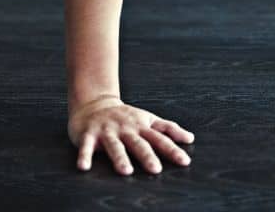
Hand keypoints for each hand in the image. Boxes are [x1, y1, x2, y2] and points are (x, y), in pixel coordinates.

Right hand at [67, 95, 194, 174]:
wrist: (93, 103)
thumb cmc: (124, 116)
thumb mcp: (148, 118)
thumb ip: (167, 129)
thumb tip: (190, 138)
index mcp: (141, 126)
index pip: (160, 138)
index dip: (172, 149)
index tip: (184, 161)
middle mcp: (125, 128)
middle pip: (138, 143)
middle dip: (147, 156)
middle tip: (156, 169)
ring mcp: (107, 131)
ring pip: (115, 146)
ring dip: (120, 158)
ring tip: (126, 171)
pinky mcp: (88, 135)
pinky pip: (86, 147)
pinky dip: (84, 156)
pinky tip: (84, 167)